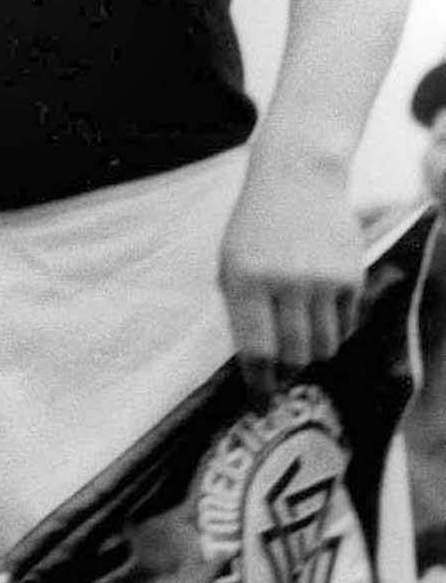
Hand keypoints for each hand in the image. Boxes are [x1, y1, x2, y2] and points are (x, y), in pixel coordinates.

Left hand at [219, 151, 364, 390]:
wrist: (297, 179)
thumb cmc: (254, 227)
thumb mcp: (230, 263)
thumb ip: (240, 310)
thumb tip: (256, 363)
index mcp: (244, 280)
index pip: (256, 350)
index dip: (260, 384)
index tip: (262, 402)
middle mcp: (284, 283)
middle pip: (295, 355)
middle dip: (288, 371)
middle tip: (283, 373)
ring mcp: (322, 280)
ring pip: (324, 345)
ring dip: (312, 353)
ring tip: (300, 342)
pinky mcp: (351, 277)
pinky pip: (346, 324)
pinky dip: (334, 330)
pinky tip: (320, 315)